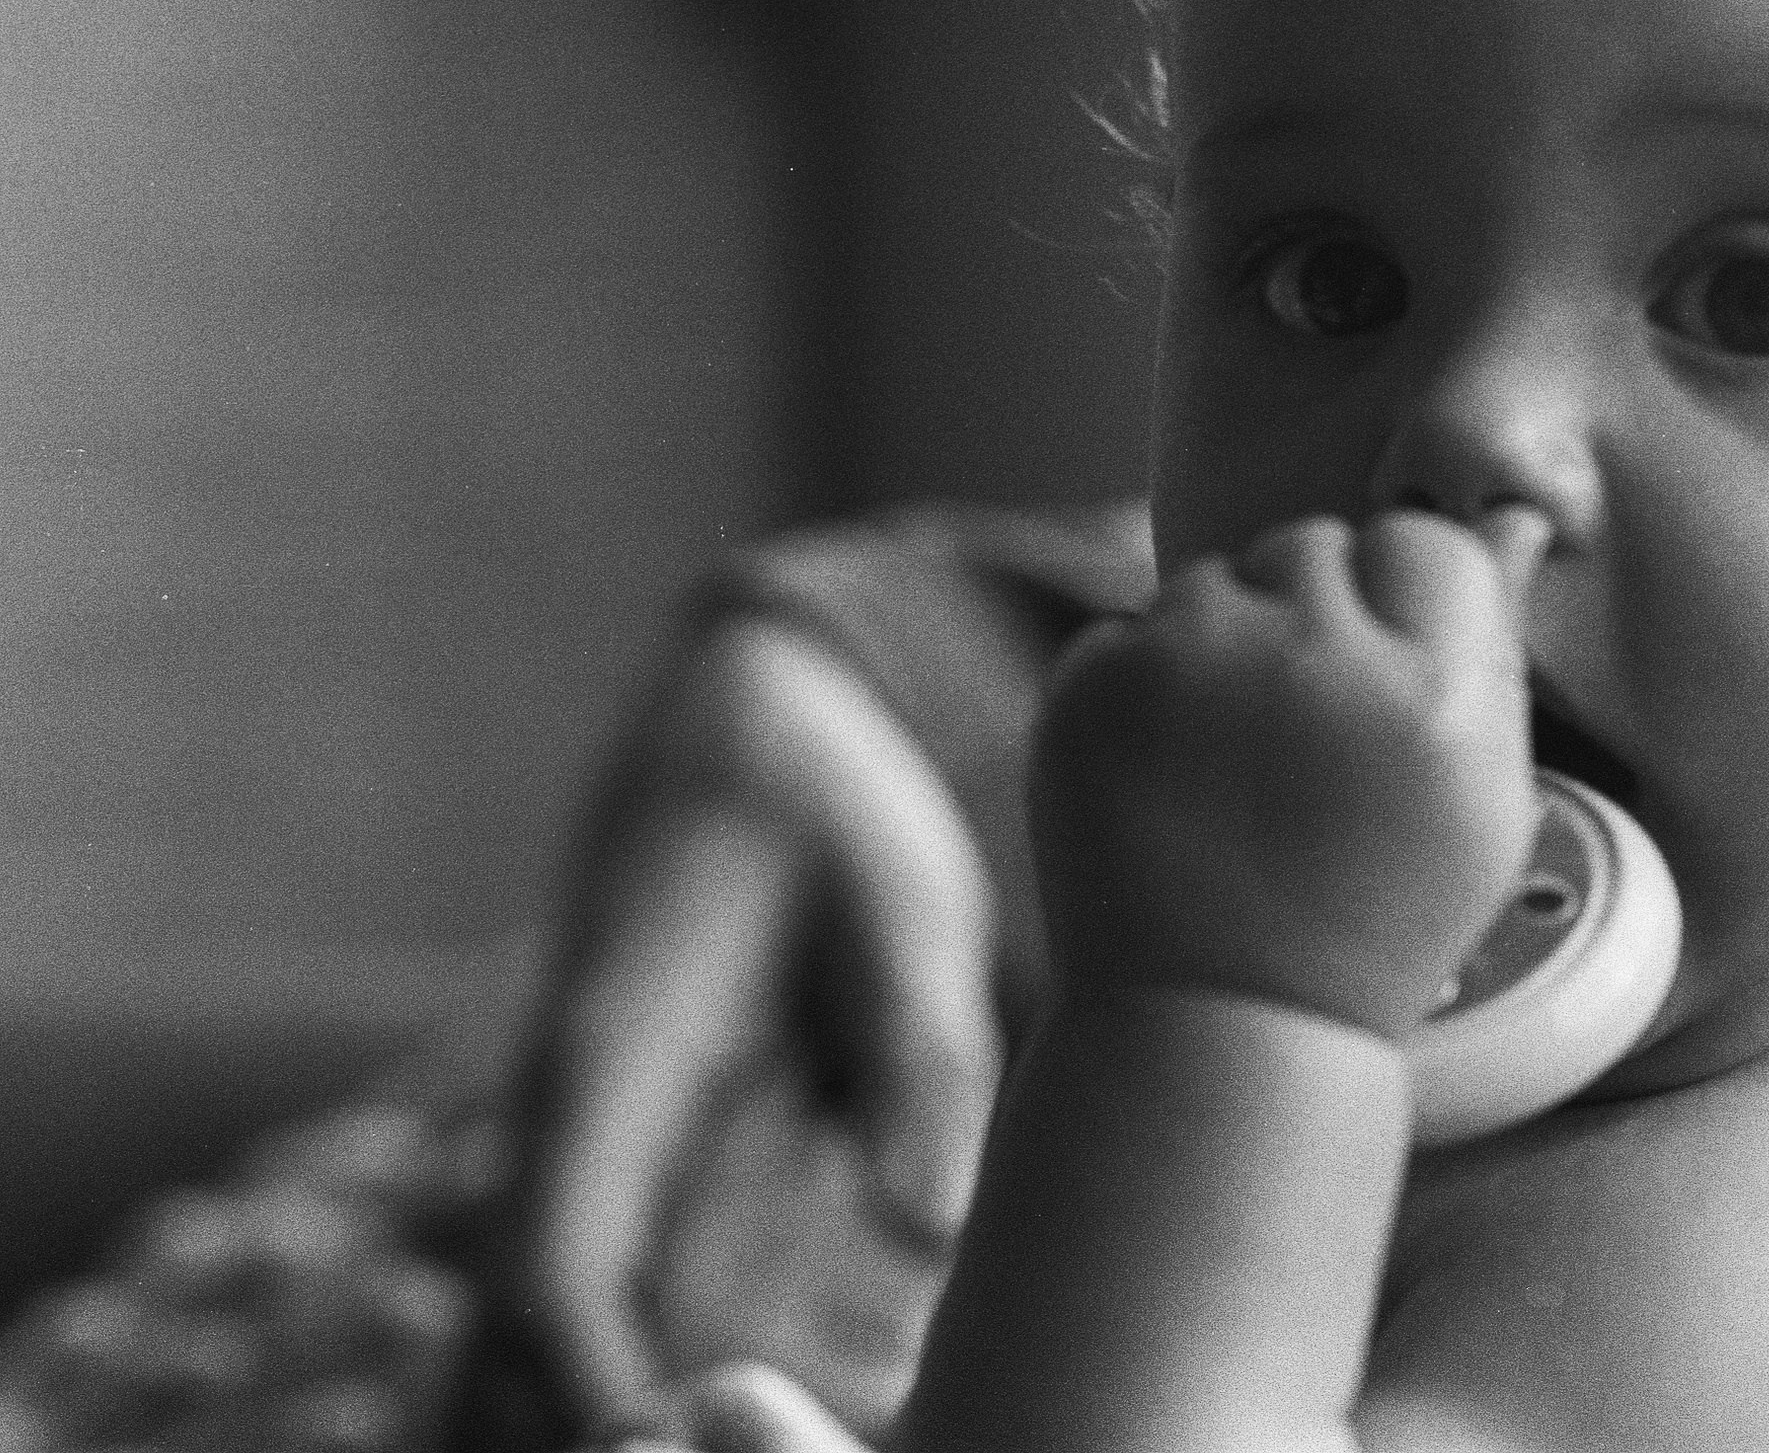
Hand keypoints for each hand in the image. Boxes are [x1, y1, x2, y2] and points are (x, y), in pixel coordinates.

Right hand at [512, 619, 1000, 1437]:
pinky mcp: (622, 1152)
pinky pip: (580, 1291)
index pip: (552, 1271)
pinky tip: (712, 1417)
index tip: (678, 1445)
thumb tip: (930, 1228)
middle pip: (512, 1336)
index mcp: (606, 1065)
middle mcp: (564, 1124)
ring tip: (733, 1438)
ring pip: (533, 1325)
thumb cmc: (826, 807)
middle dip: (592, 1423)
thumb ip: (915, 1059)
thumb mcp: (896, 910)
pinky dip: (616, 1362)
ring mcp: (581, 1145)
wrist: (753, 713)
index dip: (600, 1383)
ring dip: (600, 1397)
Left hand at [1034, 509, 1546, 1038]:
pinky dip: (1142, 685)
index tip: (1388, 673)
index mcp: (1432, 691)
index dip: (1406, 600)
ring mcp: (1192, 665)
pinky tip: (1172, 776)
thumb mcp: (1484, 804)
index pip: (1422, 543)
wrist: (1219, 1020)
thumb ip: (1498, 650)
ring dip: (1224, 641)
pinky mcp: (1093, 689)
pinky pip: (1126, 627)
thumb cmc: (1375, 918)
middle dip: (1313, 612)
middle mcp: (1314, 658)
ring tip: (1235, 764)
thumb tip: (1515, 518)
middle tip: (1307, 732)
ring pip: (1213, 577)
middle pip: (1314, 543)